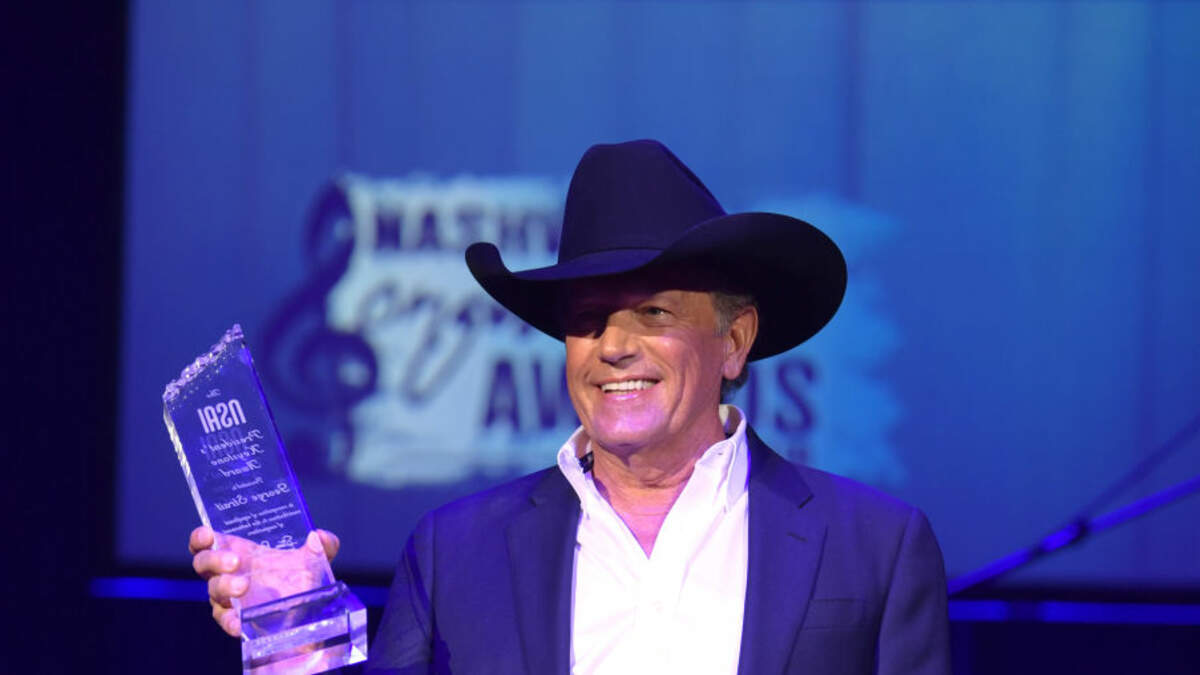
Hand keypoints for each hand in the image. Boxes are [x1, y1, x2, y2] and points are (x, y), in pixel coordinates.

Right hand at [189, 526, 340, 636]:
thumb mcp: (315, 560)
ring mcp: (230, 599)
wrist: (309, 614)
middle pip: (203, 564)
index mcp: (239, 553)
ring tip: (243, 586)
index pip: (206, 543)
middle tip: (236, 561)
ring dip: (225, 587)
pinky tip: (239, 621)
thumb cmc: (301, 579)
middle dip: (214, 559)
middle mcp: (228, 574)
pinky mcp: (237, 620)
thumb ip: (323, 545)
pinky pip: (226, 621)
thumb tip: (320, 537)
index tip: (207, 535)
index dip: (200, 538)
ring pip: (214, 591)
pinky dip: (230, 621)